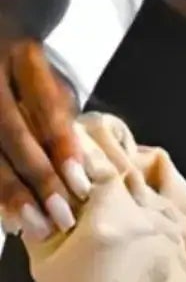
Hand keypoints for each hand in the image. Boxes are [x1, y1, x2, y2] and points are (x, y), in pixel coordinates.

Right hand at [0, 35, 88, 239]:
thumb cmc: (32, 76)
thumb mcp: (51, 84)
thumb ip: (61, 121)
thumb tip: (80, 174)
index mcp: (22, 54)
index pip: (45, 104)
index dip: (62, 148)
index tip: (80, 186)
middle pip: (10, 130)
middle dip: (38, 177)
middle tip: (62, 217)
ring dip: (10, 193)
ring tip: (35, 227)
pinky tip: (8, 220)